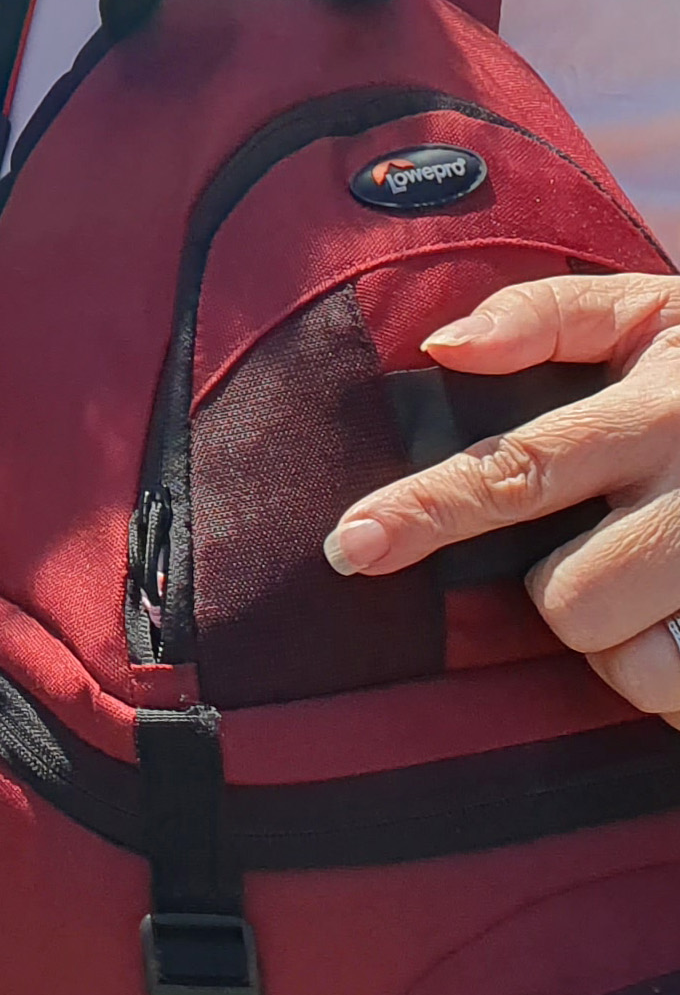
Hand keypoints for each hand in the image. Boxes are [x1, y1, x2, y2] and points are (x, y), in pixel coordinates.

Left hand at [323, 275, 679, 726]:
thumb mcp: (654, 308)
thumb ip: (544, 315)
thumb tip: (440, 348)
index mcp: (655, 406)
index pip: (513, 467)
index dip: (425, 512)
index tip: (346, 548)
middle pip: (568, 599)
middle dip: (557, 598)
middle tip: (591, 560)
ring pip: (632, 663)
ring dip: (624, 653)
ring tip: (653, 600)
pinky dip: (672, 685)